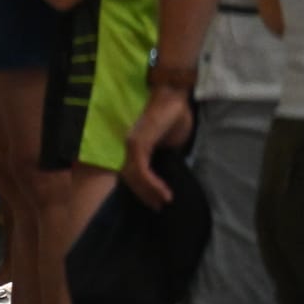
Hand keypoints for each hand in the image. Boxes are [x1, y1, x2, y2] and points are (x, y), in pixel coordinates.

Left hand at [122, 85, 192, 208]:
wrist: (174, 96)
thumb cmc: (174, 117)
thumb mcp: (171, 143)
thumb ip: (165, 158)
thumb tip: (171, 175)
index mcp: (135, 146)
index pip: (132, 173)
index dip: (142, 189)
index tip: (155, 202)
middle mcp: (129, 145)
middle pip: (129, 177)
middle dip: (143, 194)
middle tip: (158, 207)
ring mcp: (131, 144)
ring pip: (133, 176)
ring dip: (148, 192)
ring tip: (163, 202)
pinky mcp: (138, 143)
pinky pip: (141, 169)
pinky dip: (151, 183)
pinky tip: (164, 192)